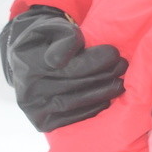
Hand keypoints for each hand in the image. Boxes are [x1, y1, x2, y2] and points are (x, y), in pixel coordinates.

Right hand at [0, 6, 126, 131]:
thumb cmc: (48, 40)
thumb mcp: (52, 28)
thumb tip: (66, 53)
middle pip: (72, 84)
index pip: (65, 65)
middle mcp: (27, 89)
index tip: (114, 52)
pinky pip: (70, 119)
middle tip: (123, 66)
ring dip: (100, 94)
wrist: (29, 62)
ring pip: (72, 103)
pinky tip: (106, 100)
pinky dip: (90, 110)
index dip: (93, 60)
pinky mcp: (42, 122)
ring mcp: (33, 108)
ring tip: (120, 84)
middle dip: (102, 75)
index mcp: (27, 63)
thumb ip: (64, 36)